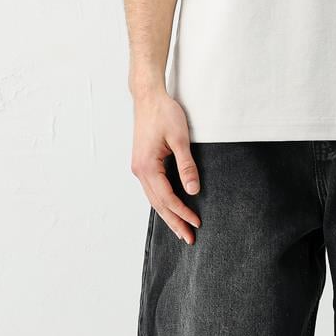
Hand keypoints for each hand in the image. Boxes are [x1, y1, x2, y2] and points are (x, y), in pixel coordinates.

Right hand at [131, 91, 200, 244]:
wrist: (148, 97)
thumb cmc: (164, 113)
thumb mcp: (180, 139)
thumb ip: (186, 166)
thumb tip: (193, 191)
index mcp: (147, 166)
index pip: (167, 198)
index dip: (182, 213)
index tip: (197, 224)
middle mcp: (139, 170)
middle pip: (158, 204)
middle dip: (174, 222)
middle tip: (188, 239)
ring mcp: (139, 167)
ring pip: (154, 198)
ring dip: (168, 214)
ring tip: (181, 229)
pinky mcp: (142, 163)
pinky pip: (152, 189)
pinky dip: (162, 202)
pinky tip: (170, 209)